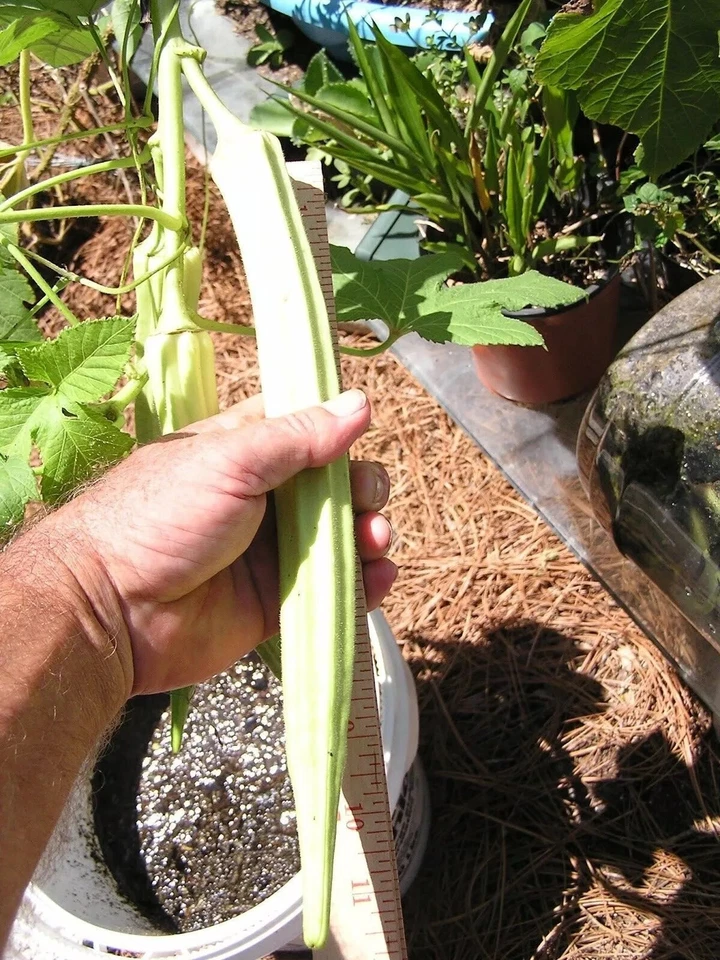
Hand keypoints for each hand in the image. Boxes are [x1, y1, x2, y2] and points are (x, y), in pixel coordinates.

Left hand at [40, 389, 394, 697]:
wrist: (113, 610)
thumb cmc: (161, 517)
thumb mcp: (231, 460)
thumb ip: (298, 436)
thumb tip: (359, 402)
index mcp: (246, 451)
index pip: (307, 429)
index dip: (339, 432)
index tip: (363, 436)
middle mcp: (263, 498)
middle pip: (334, 485)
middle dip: (362, 489)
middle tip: (366, 502)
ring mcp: (271, 551)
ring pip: (340, 537)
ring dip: (369, 534)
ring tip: (375, 541)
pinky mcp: (277, 601)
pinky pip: (332, 589)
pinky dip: (363, 584)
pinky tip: (377, 578)